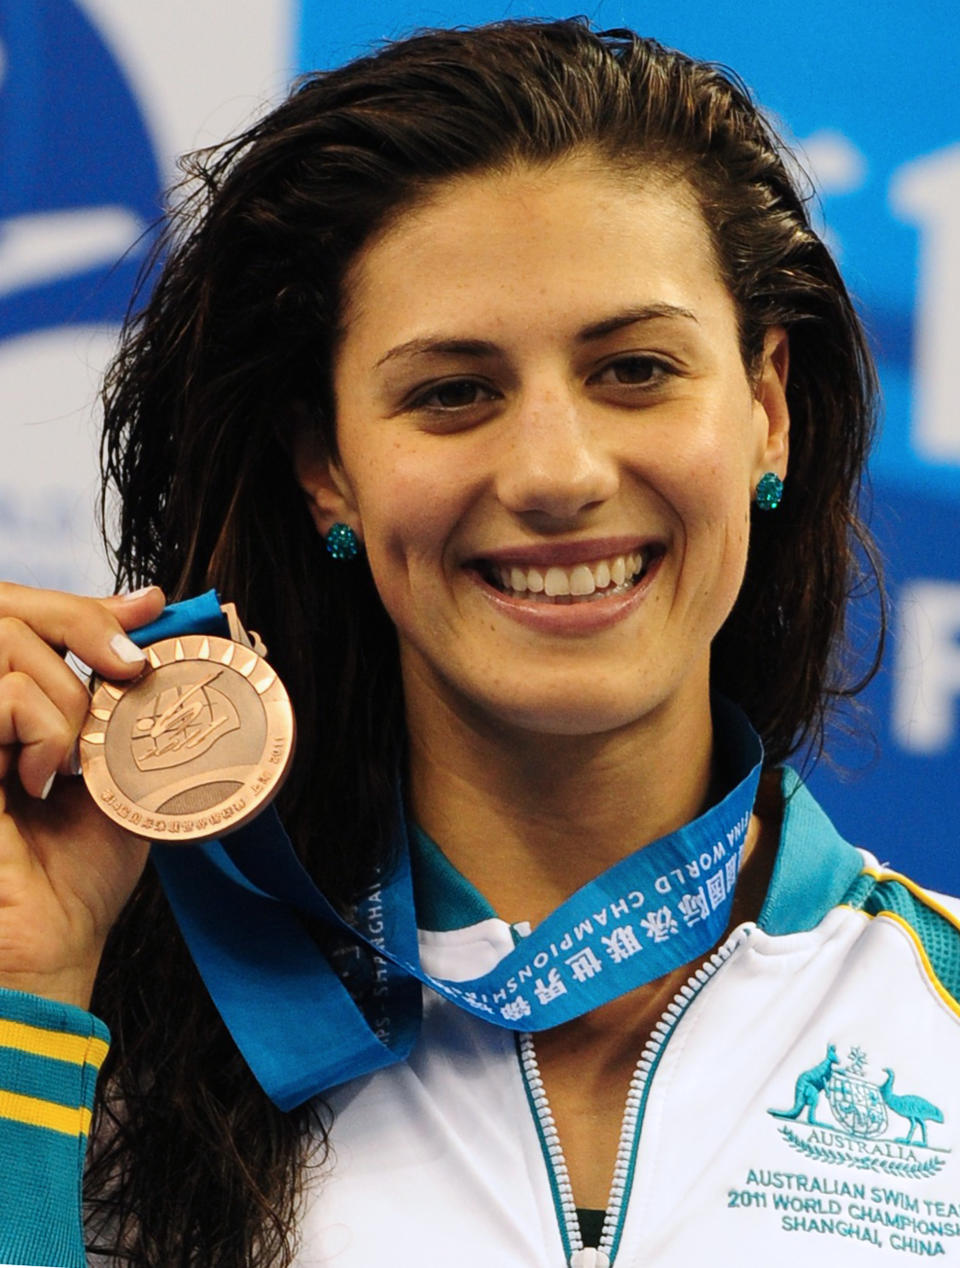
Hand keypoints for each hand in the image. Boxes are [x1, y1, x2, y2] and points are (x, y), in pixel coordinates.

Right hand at [0, 583, 165, 1008]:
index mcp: (1, 705)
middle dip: (83, 623)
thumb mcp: (115, 765)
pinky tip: (40, 781)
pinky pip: (5, 694)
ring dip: (68, 697)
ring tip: (70, 761)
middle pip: (10, 605)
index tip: (148, 609)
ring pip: (8, 639)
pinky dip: (45, 731)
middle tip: (128, 671)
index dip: (83, 600)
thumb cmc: (77, 870)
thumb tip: (150, 605)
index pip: (21, 609)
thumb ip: (121, 690)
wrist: (48, 943)